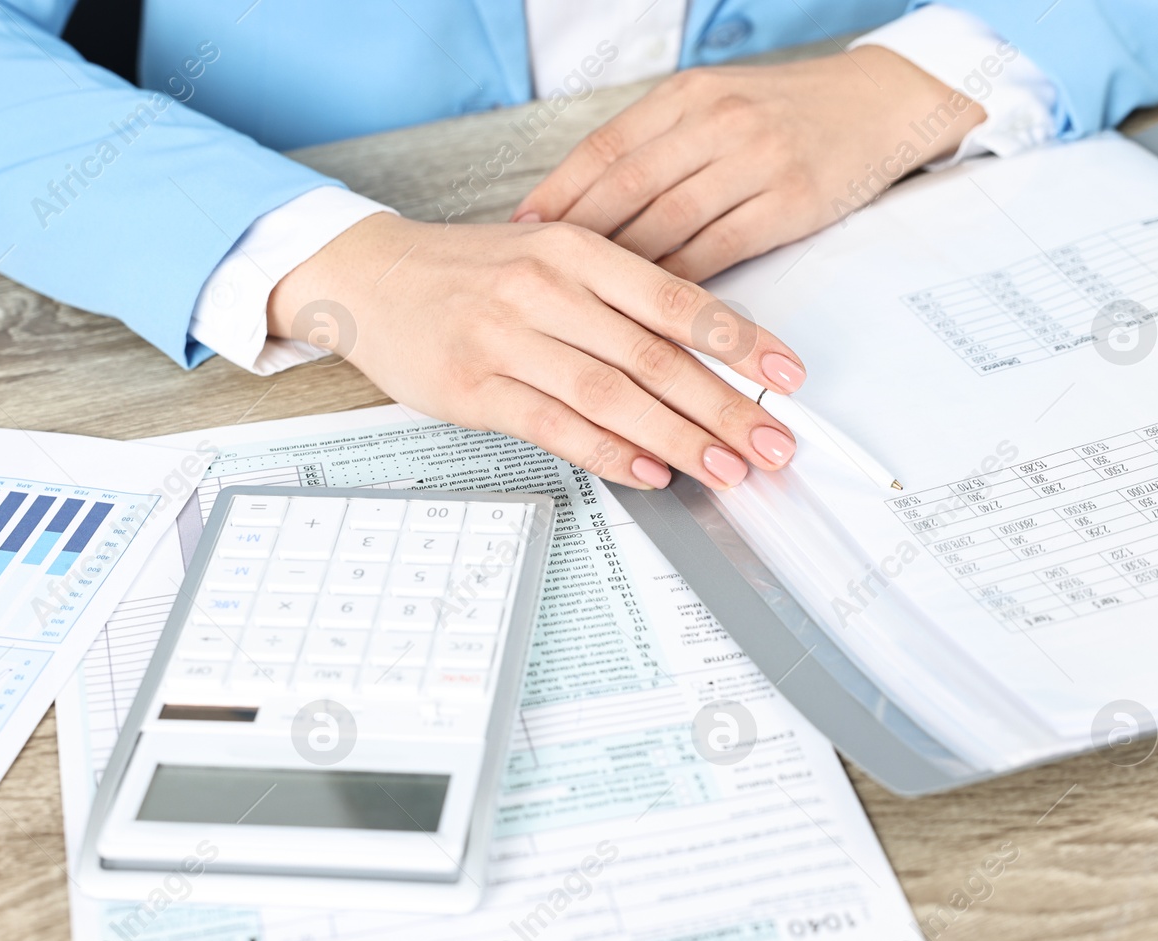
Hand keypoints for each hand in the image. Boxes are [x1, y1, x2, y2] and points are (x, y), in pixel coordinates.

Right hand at [266, 213, 805, 490]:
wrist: (371, 277)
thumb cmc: (468, 272)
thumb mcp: (547, 258)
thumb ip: (617, 298)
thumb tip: (699, 359)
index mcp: (576, 249)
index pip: (677, 298)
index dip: (740, 342)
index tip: (787, 377)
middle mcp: (545, 288)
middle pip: (654, 356)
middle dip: (724, 407)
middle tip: (772, 445)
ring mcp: (506, 339)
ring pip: (610, 394)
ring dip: (676, 438)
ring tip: (724, 469)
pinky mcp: (472, 389)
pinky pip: (553, 425)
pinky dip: (606, 453)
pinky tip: (648, 473)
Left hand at [513, 47, 986, 281]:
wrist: (882, 103)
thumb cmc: (790, 113)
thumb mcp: (716, 106)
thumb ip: (657, 146)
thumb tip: (585, 201)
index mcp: (688, 96)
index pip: (605, 149)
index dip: (558, 194)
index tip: (522, 233)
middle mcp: (715, 121)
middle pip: (625, 190)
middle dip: (575, 243)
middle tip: (539, 283)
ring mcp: (754, 160)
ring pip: (666, 225)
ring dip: (621, 273)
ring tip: (584, 307)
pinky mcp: (789, 202)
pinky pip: (717, 251)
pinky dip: (678, 286)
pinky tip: (652, 310)